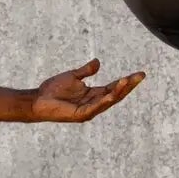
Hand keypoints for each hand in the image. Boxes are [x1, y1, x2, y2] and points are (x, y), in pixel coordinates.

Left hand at [29, 59, 145, 122]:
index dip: (127, 81)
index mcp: (93, 95)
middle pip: (116, 95)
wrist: (37, 100)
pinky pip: (95, 107)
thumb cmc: (52, 90)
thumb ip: (86, 71)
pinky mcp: (80, 115)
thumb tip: (98, 62)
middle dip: (129, 86)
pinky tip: (111, 92)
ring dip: (119, 91)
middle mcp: (94, 104)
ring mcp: (88, 110)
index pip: (114, 87)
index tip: (140, 74)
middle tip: (141, 76)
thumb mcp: (72, 76)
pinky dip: (104, 100)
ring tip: (128, 80)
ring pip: (108, 101)